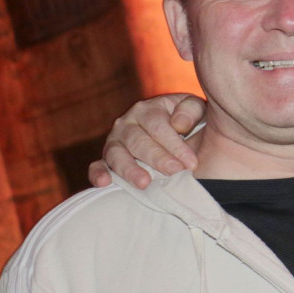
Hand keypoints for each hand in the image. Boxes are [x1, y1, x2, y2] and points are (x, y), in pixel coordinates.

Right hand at [88, 93, 206, 188]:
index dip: (175, 145)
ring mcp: (114, 141)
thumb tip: (179, 124)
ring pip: (116, 154)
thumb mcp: (197, 110)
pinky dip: (98, 173)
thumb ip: (192, 110)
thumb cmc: (189, 122)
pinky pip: (97, 165)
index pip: (158, 126)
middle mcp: (127, 123)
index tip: (191, 163)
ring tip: (145, 183)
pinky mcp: (107, 159)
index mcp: (148, 109)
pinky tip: (105, 183)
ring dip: (129, 169)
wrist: (181, 135)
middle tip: (175, 172)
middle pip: (139, 142)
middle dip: (158, 159)